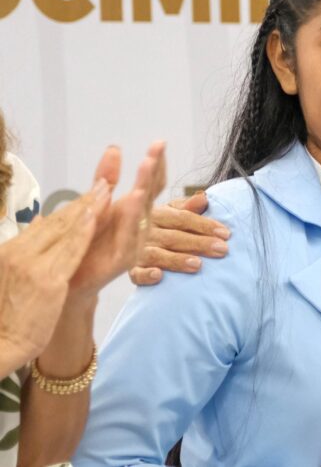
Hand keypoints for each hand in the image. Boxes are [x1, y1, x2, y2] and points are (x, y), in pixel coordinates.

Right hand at [0, 180, 107, 373]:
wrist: (2, 342)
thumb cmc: (9, 312)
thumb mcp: (14, 274)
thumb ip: (28, 247)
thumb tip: (41, 221)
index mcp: (11, 250)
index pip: (48, 224)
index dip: (72, 207)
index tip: (91, 192)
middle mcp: (19, 253)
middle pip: (58, 222)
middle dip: (84, 201)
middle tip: (104, 182)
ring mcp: (33, 265)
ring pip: (66, 231)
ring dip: (88, 208)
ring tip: (105, 189)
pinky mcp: (47, 280)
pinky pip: (70, 250)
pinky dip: (84, 230)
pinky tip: (96, 216)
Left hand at [65, 142, 165, 300]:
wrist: (73, 281)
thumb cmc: (88, 243)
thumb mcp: (97, 205)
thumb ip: (107, 178)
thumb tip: (115, 148)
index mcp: (132, 210)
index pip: (150, 183)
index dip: (156, 163)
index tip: (159, 143)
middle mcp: (139, 224)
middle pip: (149, 192)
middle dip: (153, 170)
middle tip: (156, 149)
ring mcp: (134, 241)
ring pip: (141, 211)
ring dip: (144, 189)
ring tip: (145, 168)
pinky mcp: (124, 258)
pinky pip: (130, 236)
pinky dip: (132, 219)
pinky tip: (132, 200)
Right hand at [130, 190, 228, 285]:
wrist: (125, 240)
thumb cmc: (161, 226)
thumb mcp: (171, 212)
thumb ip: (188, 207)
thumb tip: (204, 198)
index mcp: (157, 214)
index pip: (183, 218)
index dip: (205, 225)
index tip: (226, 233)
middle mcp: (146, 232)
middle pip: (174, 237)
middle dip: (200, 243)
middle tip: (222, 249)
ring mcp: (137, 251)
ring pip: (157, 255)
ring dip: (177, 260)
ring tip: (198, 265)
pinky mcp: (132, 269)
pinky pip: (136, 273)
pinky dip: (146, 275)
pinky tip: (158, 276)